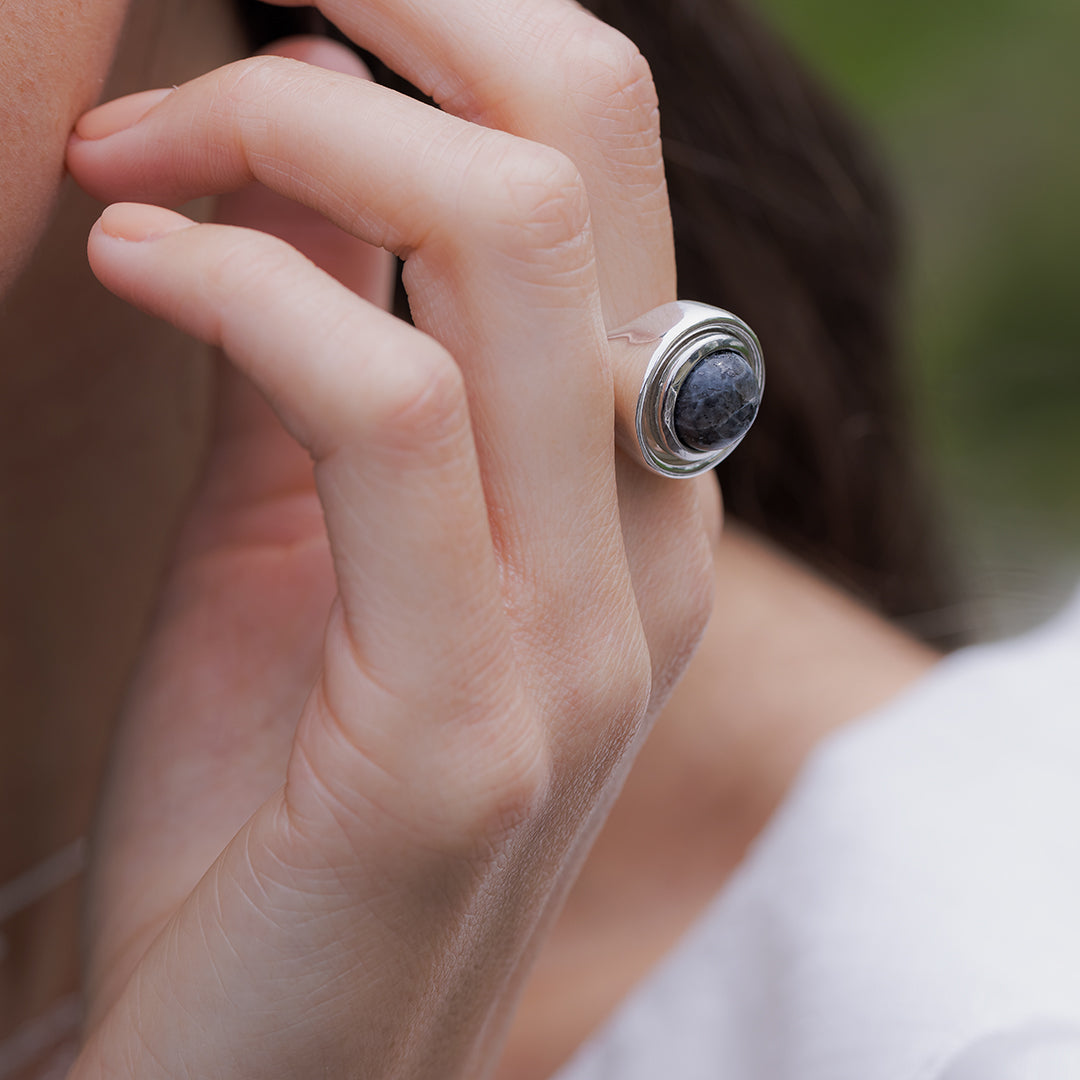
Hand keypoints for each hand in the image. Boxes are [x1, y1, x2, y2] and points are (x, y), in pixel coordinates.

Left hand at [64, 3, 716, 1075]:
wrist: (280, 1059)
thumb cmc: (277, 803)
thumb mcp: (307, 536)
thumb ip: (339, 335)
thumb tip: (318, 132)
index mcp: (629, 482)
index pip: (602, 167)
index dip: (458, 31)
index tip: (304, 6)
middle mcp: (646, 531)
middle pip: (584, 155)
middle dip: (411, 12)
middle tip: (252, 7)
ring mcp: (583, 628)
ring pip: (513, 250)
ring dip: (295, 133)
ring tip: (142, 154)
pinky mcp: (476, 714)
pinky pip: (394, 411)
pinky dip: (244, 291)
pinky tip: (131, 259)